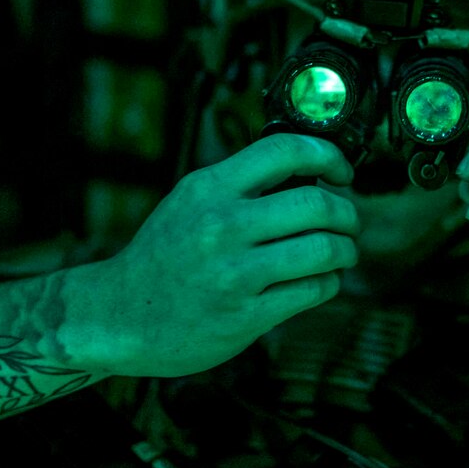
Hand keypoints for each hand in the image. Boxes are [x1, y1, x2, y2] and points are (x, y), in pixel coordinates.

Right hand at [68, 134, 360, 376]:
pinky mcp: (244, 315)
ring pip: (323, 250)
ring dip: (346, 250)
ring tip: (343, 253)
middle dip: (348, 214)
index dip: (329, 156)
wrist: (118, 316)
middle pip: (316, 204)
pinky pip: (312, 290)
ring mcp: (233, 273)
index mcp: (209, 189)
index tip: (342, 172)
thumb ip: (241, 185)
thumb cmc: (164, 256)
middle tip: (350, 223)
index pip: (285, 151)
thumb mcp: (190, 203)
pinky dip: (330, 282)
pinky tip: (322, 280)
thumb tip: (312, 169)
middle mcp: (221, 226)